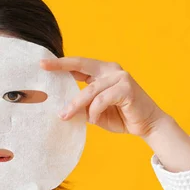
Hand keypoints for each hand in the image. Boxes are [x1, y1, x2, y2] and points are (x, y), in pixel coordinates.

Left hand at [40, 57, 168, 137]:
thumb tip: (61, 108)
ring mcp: (120, 77)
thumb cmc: (122, 117)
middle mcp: (112, 70)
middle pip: (82, 66)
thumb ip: (82, 106)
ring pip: (90, 90)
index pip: (79, 65)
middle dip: (62, 66)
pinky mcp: (127, 88)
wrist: (148, 125)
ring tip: (65, 116)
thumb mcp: (95, 112)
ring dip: (76, 105)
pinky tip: (94, 119)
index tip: (42, 63)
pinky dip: (95, 111)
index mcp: (103, 72)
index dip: (61, 63)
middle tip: (43, 68)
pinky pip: (101, 99)